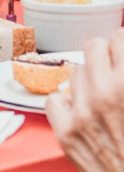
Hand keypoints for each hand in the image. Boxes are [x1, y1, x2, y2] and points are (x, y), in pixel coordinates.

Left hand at [46, 29, 123, 171]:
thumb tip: (121, 59)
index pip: (118, 38)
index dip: (123, 45)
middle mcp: (104, 94)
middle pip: (93, 46)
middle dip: (106, 54)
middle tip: (115, 68)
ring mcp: (81, 114)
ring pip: (74, 71)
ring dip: (89, 78)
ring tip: (104, 95)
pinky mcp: (66, 134)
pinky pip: (54, 99)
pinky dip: (67, 102)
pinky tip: (82, 110)